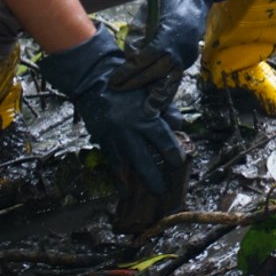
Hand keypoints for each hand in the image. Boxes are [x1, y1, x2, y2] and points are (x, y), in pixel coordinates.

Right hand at [38, 25, 185, 195]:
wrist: (95, 80)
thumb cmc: (129, 83)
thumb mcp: (150, 91)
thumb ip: (166, 108)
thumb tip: (178, 125)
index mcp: (144, 116)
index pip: (162, 139)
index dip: (172, 152)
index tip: (180, 162)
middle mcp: (129, 130)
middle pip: (143, 159)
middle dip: (153, 177)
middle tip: (162, 191)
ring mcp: (113, 136)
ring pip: (125, 165)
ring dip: (134, 181)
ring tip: (141, 196)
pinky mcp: (101, 139)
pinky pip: (111, 161)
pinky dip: (117, 176)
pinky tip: (123, 190)